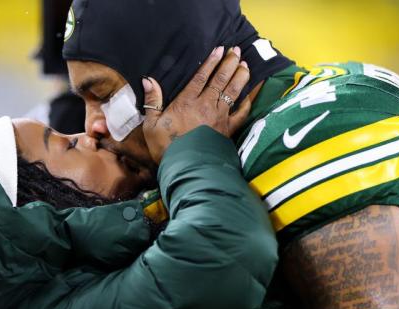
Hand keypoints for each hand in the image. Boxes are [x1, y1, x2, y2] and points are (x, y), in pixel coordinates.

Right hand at [142, 46, 251, 163]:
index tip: (219, 49)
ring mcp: (219, 118)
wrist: (185, 168)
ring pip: (233, 92)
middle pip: (221, 80)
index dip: (211, 62)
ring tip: (245, 65)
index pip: (201, 77)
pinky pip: (241, 114)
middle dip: (229, 63)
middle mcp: (206, 106)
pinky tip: (250, 95)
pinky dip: (247, 103)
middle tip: (236, 51)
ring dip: (240, 77)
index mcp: (187, 102)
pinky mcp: (227, 130)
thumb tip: (148, 80)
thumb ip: (152, 100)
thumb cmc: (165, 148)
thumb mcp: (151, 124)